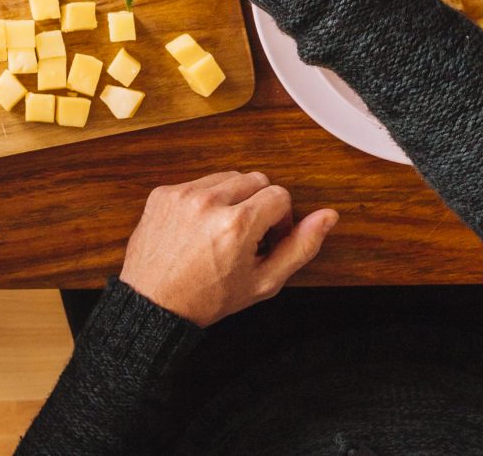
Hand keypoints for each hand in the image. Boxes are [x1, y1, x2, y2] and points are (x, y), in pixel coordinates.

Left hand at [118, 170, 337, 326]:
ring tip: (223, 231)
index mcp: (237, 224)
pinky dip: (205, 199)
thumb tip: (328, 216)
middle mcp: (209, 202)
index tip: (267, 238)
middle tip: (248, 236)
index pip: (280, 194)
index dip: (280, 218)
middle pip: (256, 179)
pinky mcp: (163, 192)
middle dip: (259, 204)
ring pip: (228, 177)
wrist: (153, 304)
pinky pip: (198, 182)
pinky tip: (199, 228)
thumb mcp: (263, 282)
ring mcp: (183, 194)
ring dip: (233, 198)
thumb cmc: (208, 298)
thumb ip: (300, 247)